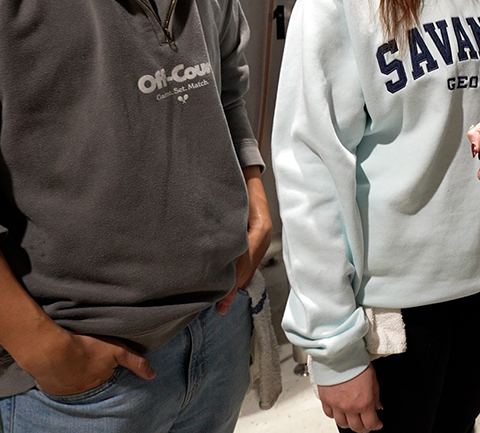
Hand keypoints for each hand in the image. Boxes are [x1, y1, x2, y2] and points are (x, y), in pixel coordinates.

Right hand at [26, 330, 154, 395]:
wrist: (49, 350)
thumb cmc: (85, 347)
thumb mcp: (116, 350)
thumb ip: (135, 361)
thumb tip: (152, 375)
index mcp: (99, 381)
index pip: (105, 375)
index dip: (103, 365)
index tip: (98, 355)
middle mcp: (82, 391)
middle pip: (88, 379)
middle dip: (88, 369)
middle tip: (85, 354)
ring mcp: (64, 390)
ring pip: (71, 380)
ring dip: (72, 371)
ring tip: (71, 356)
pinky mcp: (48, 386)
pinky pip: (55, 381)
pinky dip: (57, 373)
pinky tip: (58, 362)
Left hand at [219, 168, 272, 313]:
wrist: (245, 171)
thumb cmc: (234, 184)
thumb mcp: (230, 205)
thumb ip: (225, 229)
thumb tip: (216, 257)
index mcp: (260, 230)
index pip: (244, 263)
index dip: (231, 283)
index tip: (221, 302)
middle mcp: (263, 236)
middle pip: (248, 269)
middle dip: (233, 288)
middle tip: (219, 308)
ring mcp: (261, 237)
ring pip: (249, 266)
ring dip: (235, 282)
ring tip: (221, 302)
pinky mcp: (255, 237)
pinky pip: (248, 260)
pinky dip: (238, 273)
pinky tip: (229, 283)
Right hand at [318, 365, 382, 431]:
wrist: (339, 354)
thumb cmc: (356, 362)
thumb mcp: (374, 379)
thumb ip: (376, 396)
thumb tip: (377, 407)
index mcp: (363, 402)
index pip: (370, 424)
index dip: (376, 426)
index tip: (378, 424)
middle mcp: (349, 407)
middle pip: (356, 427)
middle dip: (363, 428)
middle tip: (366, 425)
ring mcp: (336, 405)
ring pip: (342, 423)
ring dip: (349, 424)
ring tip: (353, 420)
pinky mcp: (325, 400)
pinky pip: (329, 414)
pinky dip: (335, 415)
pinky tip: (339, 412)